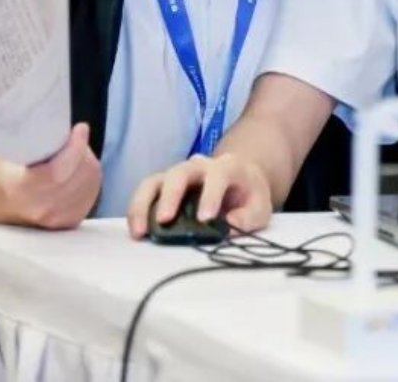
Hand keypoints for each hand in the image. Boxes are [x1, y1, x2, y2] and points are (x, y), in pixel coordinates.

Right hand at [0, 122, 101, 229]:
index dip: (74, 148)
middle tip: (74, 135)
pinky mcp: (70, 221)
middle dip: (81, 150)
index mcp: (19, 190)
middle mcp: (40, 209)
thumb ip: (25, 135)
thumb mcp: (2, 149)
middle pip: (79, 173)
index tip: (80, 128)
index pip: (56, 172)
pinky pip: (92, 192)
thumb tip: (48, 112)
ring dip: (87, 161)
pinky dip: (89, 175)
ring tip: (73, 151)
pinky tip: (77, 166)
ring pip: (90, 181)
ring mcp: (56, 219)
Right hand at [125, 152, 271, 239]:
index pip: (218, 175)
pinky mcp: (163, 186)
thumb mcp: (260, 207)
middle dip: (170, 196)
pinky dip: (137, 210)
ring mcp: (177, 175)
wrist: (240, 179)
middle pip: (179, 173)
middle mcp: (198, 166)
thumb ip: (249, 216)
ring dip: (143, 204)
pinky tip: (136, 231)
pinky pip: (145, 193)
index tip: (206, 219)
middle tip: (164, 221)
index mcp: (227, 167)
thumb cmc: (249, 195)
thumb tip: (228, 225)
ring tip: (139, 232)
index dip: (211, 195)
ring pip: (154, 181)